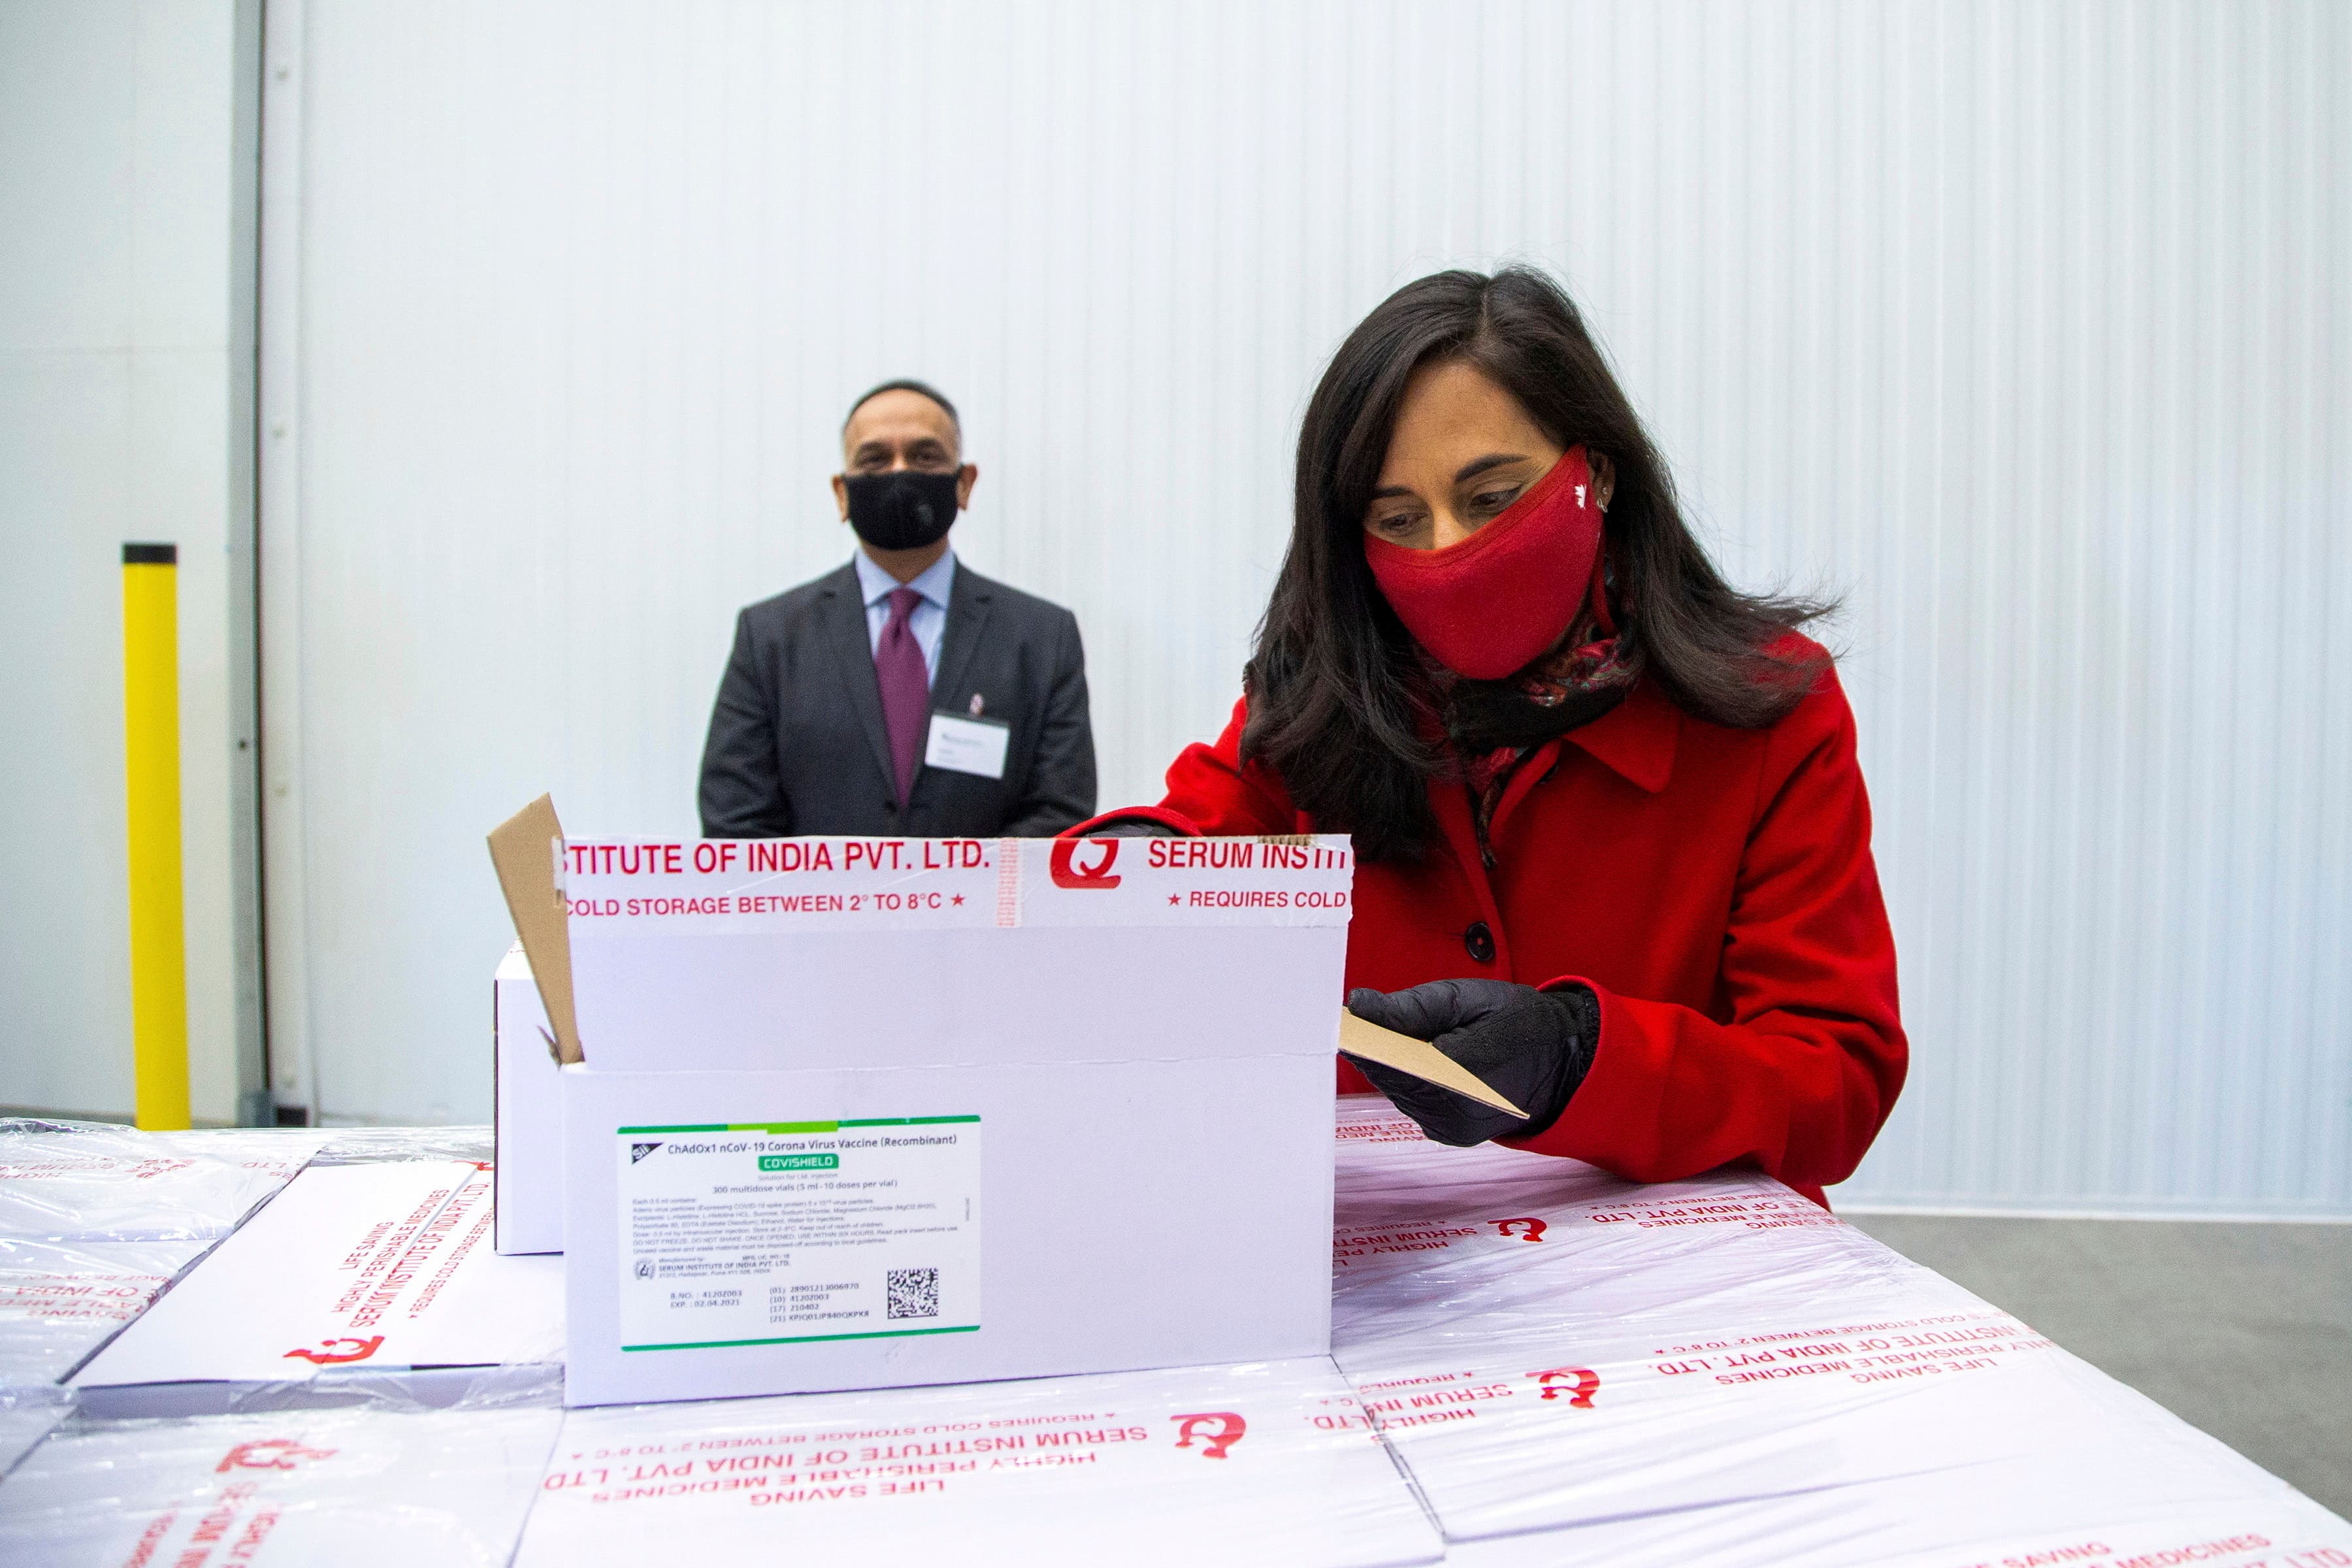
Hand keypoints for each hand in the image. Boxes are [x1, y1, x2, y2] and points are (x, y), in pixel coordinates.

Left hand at [1344, 979, 1597, 1146]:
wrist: (1563, 1061)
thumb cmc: (1517, 1021)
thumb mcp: (1465, 997)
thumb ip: (1411, 1007)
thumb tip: (1359, 1005)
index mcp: (1461, 1071)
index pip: (1390, 1060)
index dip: (1362, 1039)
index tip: (1343, 1019)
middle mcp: (1453, 1111)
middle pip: (1389, 1077)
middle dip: (1376, 1048)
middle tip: (1364, 1018)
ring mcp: (1451, 1128)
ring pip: (1397, 1091)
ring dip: (1392, 1064)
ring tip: (1401, 1036)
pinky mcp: (1450, 1134)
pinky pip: (1412, 1103)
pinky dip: (1408, 1080)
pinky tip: (1419, 1060)